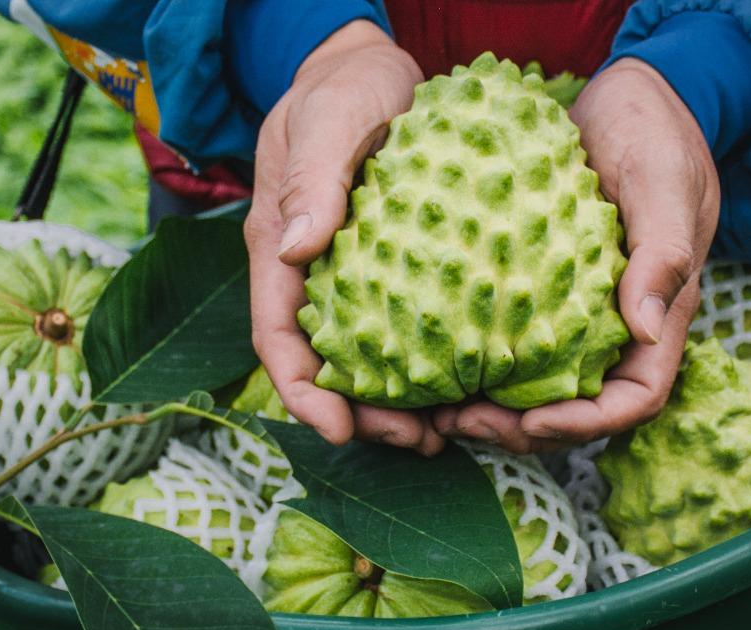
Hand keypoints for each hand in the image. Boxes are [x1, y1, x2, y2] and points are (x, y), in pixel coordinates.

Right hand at [243, 21, 445, 455]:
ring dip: (403, 401)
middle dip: (362, 414)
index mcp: (280, 248)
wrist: (377, 67)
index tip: (335, 428)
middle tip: (416, 441)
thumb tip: (295, 246)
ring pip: (371, 357)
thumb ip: (310, 179)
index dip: (300, 392)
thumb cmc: (342, 88)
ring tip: (448, 431)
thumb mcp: (324, 120)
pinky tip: (473, 381)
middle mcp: (315, 273)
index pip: (278, 336)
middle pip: (327, 365)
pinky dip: (435, 362)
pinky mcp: (400, 267)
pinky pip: (411, 326)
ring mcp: (357, 274)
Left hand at [433, 57, 719, 453]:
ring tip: (436, 411)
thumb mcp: (665, 184)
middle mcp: (615, 324)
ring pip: (536, 385)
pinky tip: (431, 359)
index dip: (586, 424)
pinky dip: (475, 360)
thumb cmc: (655, 133)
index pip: (635, 398)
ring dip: (491, 408)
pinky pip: (509, 339)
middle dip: (521, 429)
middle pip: (576, 406)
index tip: (530, 421)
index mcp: (658, 313)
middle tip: (458, 423)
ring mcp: (575, 309)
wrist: (626, 95)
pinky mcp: (538, 286)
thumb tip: (645, 330)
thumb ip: (664, 253)